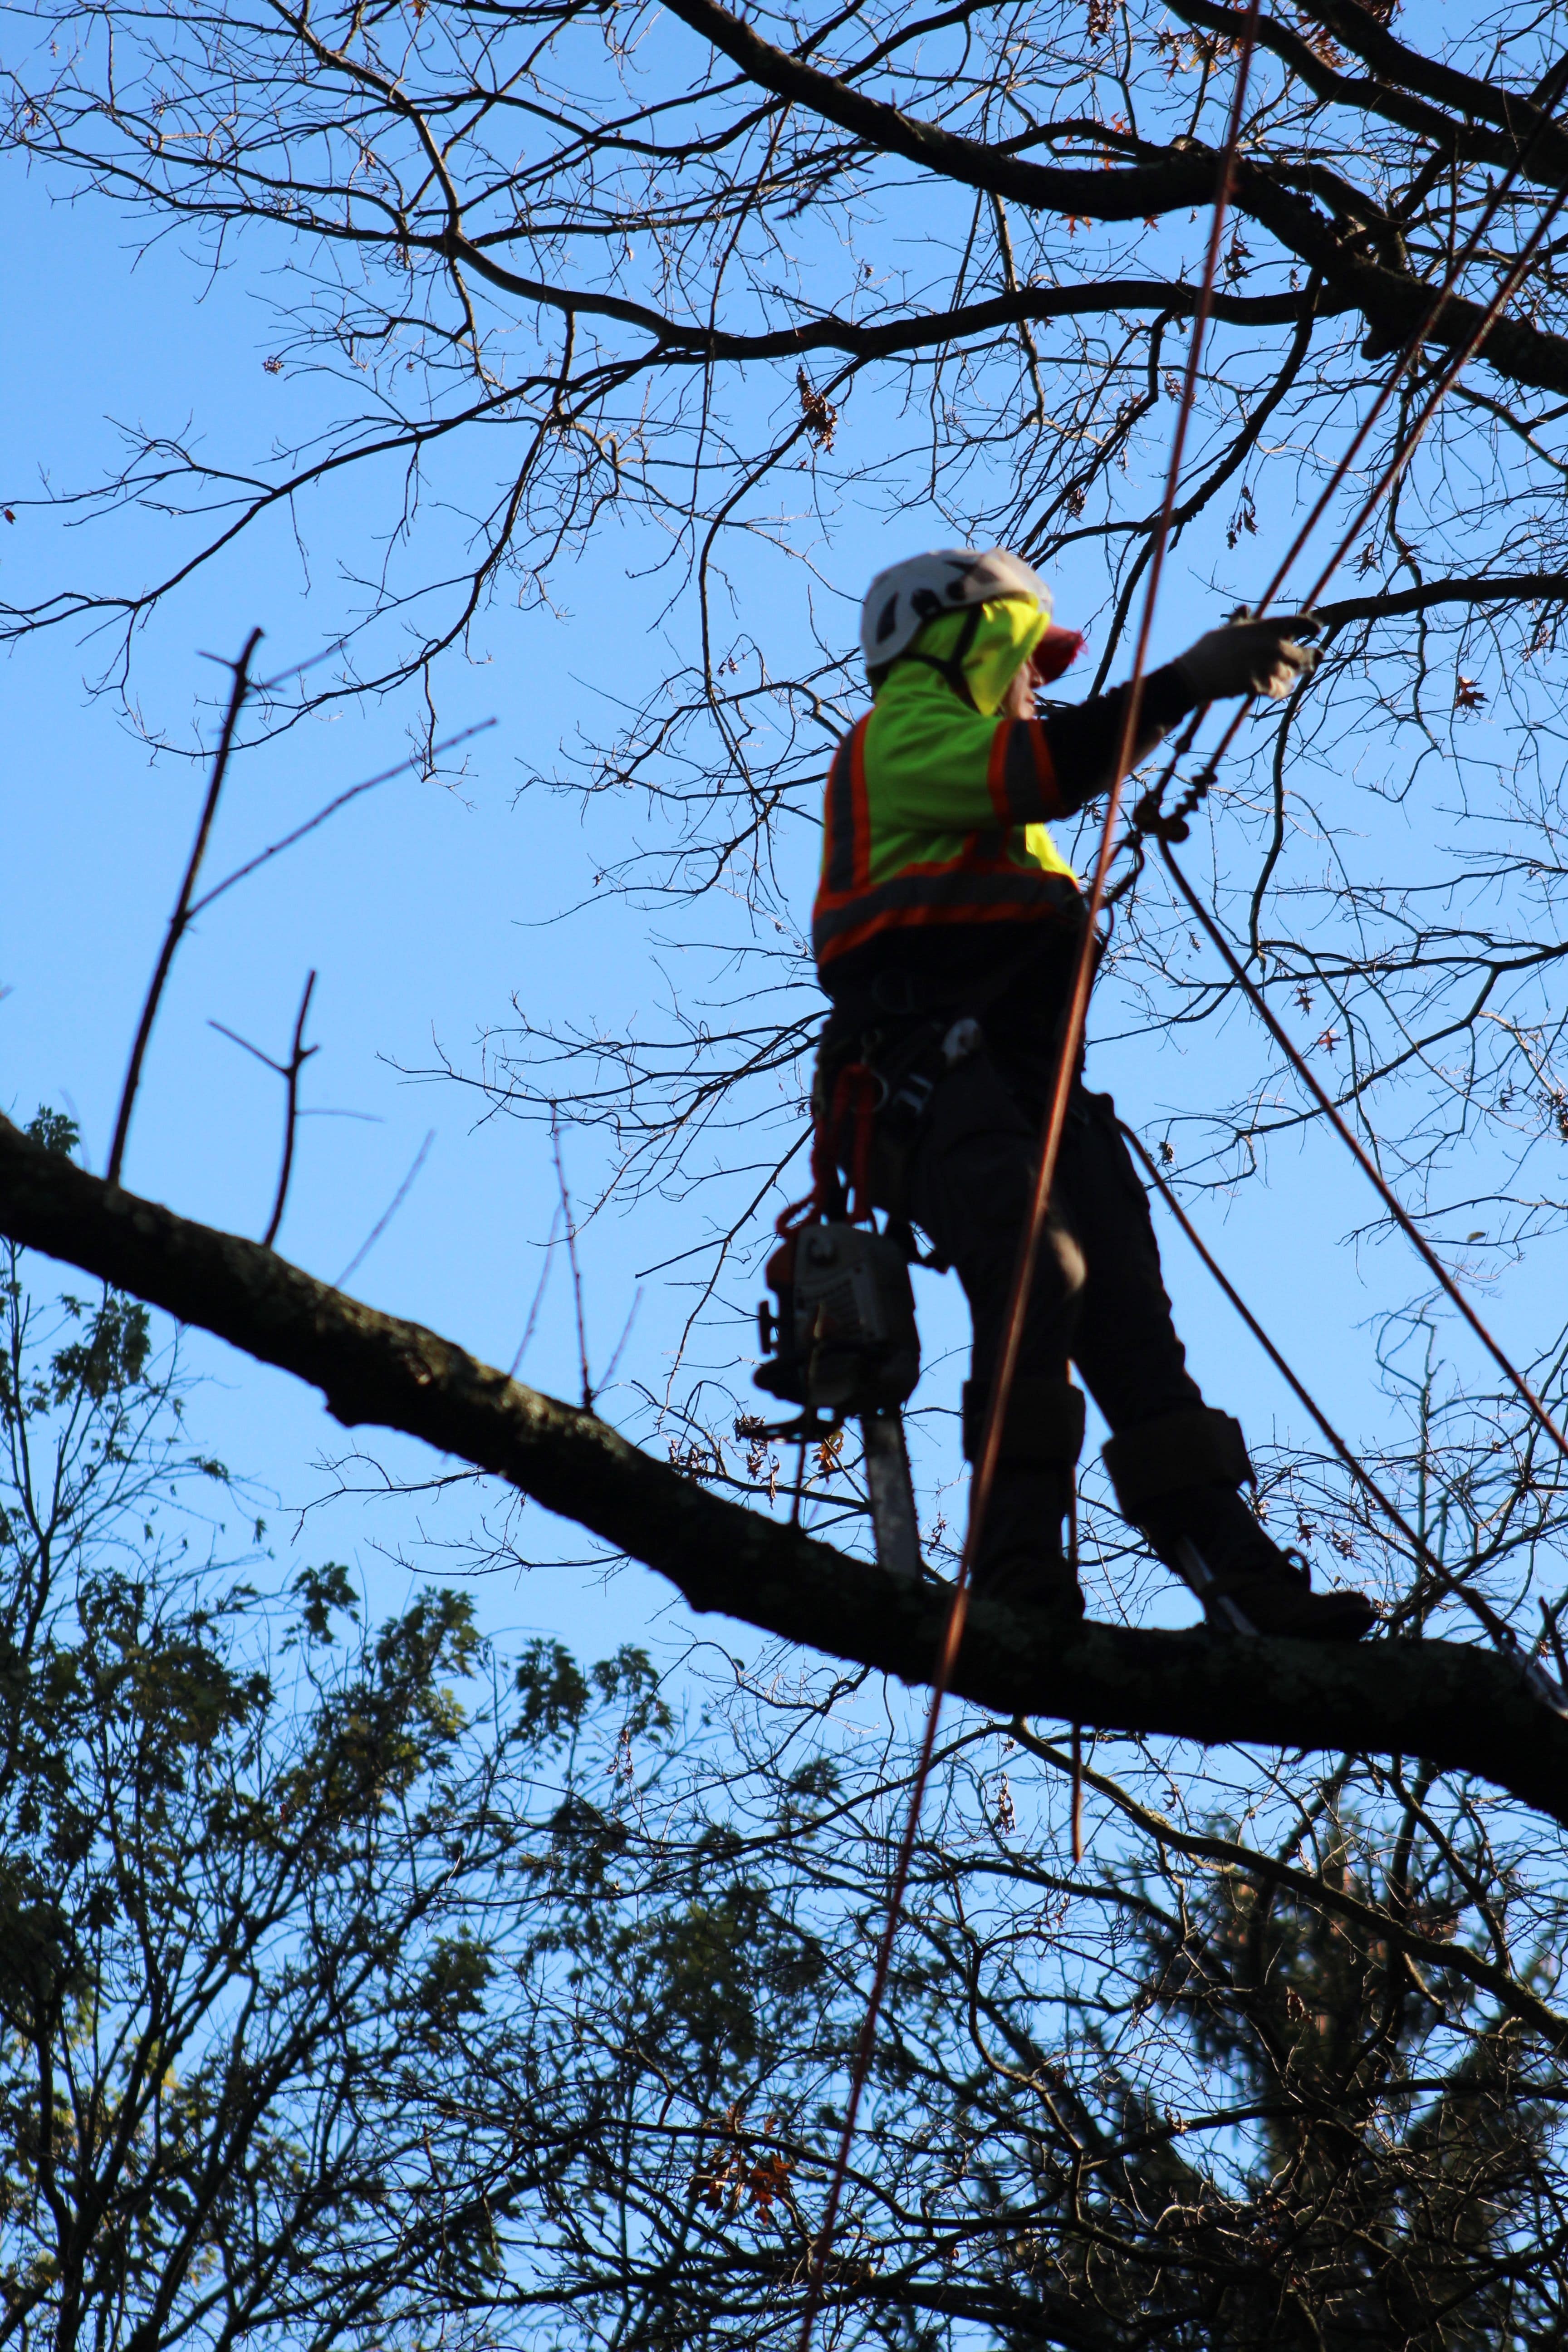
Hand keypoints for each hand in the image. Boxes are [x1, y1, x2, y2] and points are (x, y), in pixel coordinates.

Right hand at [1174, 612, 1320, 702]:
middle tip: (1312, 662)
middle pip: (1299, 654)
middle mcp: (1270, 645)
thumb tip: (1244, 609)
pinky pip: (1278, 690)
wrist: (1195, 675)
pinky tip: (1280, 690)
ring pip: (1289, 674)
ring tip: (1288, 678)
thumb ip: (1240, 620)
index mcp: (1263, 627)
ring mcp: (1266, 666)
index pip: (1297, 623)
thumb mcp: (1226, 630)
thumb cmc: (1207, 651)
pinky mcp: (1260, 685)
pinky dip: (1280, 690)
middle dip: (1307, 659)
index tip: (1316, 631)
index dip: (1309, 627)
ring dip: (1289, 676)